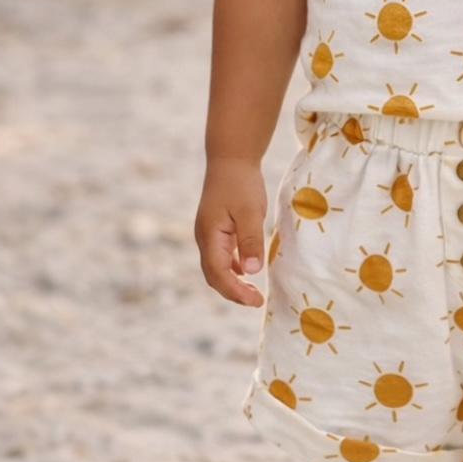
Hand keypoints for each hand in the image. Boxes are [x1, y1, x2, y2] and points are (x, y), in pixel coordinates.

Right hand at [194, 158, 267, 306]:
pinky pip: (221, 257)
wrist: (231, 160)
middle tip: (257, 301)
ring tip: (254, 292)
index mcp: (209, 236)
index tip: (256, 301)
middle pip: (214, 276)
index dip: (236, 291)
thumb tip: (253, 272)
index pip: (218, 273)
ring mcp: (209, 235)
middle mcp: (205, 239)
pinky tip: (248, 271)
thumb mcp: (250, 211)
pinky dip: (233, 269)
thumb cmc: (241, 184)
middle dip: (233, 292)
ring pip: (216, 268)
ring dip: (233, 283)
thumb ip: (250, 241)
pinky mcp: (216, 231)